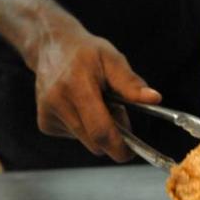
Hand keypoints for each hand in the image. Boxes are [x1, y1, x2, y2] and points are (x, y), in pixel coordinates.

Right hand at [29, 20, 160, 161]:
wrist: (51, 47)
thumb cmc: (85, 52)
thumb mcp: (111, 59)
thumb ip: (130, 82)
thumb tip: (154, 99)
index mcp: (76, 86)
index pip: (100, 130)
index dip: (118, 146)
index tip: (131, 151)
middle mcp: (57, 103)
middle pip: (94, 141)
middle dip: (112, 136)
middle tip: (117, 111)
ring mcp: (48, 115)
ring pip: (86, 141)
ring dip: (97, 130)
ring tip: (96, 103)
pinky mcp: (45, 124)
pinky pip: (74, 137)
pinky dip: (84, 127)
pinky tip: (79, 106)